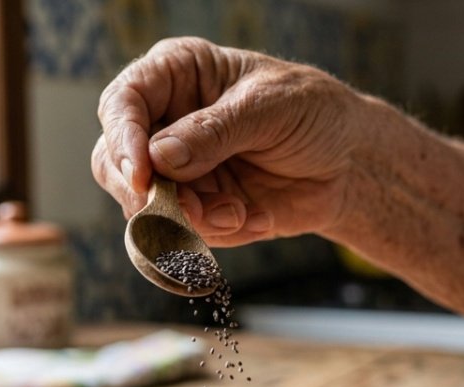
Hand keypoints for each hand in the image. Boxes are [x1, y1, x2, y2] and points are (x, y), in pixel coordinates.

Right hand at [93, 37, 359, 245]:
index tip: (143, 174)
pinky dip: (217, 234)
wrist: (349, 163)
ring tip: (237, 214)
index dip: (123, 139)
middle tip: (188, 209)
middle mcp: (165, 122)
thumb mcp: (270, 108)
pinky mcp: (195, 208)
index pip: (123, 103)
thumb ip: (215, 131)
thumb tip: (158, 157)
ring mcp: (177, 170)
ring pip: (144, 207)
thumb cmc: (313, 113)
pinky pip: (182, 233)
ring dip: (189, 220)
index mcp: (176, 75)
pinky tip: (256, 218)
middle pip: (114, 161)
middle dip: (148, 193)